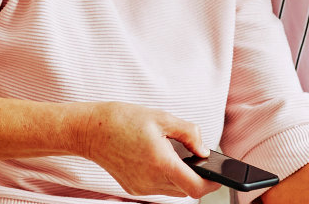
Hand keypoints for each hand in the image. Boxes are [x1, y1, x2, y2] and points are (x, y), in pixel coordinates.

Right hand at [63, 101, 218, 198]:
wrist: (90, 130)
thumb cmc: (123, 120)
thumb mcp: (162, 117)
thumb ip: (189, 134)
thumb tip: (204, 150)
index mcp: (160, 162)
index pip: (196, 188)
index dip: (212, 184)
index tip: (218, 176)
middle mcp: (151, 180)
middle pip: (186, 190)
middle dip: (197, 177)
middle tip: (197, 159)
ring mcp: (140, 186)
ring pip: (173, 191)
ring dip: (180, 179)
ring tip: (176, 158)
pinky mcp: (132, 188)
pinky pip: (158, 189)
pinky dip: (165, 178)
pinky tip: (158, 160)